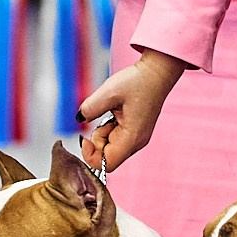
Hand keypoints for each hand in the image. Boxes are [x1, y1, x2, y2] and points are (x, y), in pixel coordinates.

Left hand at [78, 49, 184, 171]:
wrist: (157, 72)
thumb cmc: (138, 81)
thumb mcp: (108, 92)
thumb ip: (90, 108)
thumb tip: (80, 119)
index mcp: (132, 138)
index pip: (106, 164)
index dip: (90, 155)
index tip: (84, 137)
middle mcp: (137, 142)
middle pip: (107, 156)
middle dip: (97, 140)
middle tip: (102, 117)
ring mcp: (138, 138)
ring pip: (111, 147)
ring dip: (103, 132)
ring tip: (112, 110)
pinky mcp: (136, 132)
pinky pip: (117, 138)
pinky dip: (110, 128)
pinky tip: (117, 111)